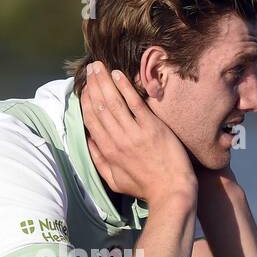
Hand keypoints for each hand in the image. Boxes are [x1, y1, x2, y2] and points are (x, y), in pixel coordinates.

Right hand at [80, 62, 195, 203]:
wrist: (171, 190)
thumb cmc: (143, 186)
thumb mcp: (113, 180)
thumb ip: (98, 160)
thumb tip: (87, 140)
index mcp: (107, 151)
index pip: (91, 120)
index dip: (86, 101)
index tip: (85, 87)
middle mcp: (117, 139)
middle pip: (100, 106)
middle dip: (93, 85)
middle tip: (90, 69)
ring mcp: (134, 132)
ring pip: (113, 102)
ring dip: (104, 81)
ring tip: (99, 66)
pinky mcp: (152, 127)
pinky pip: (134, 103)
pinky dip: (124, 88)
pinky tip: (118, 75)